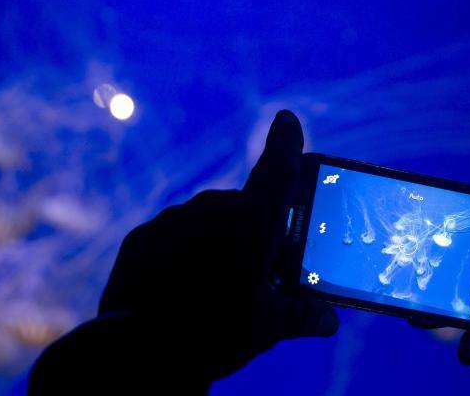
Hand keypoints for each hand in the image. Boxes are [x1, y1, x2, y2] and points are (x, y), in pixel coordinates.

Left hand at [98, 110, 337, 379]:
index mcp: (253, 223)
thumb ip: (302, 316)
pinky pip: (172, 237)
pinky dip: (181, 254)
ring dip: (215, 244)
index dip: (286, 141)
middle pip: (243, 210)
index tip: (286, 117)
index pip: (278, 168)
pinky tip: (179, 288)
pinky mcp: (142, 238)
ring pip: (205, 223)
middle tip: (253, 274)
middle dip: (252, 233)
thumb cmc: (216, 335)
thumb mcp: (267, 328)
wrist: (139, 353)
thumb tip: (329, 320)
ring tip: (213, 289)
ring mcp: (174, 220)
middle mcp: (213, 210)